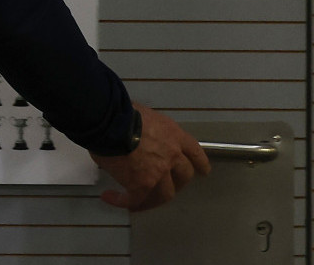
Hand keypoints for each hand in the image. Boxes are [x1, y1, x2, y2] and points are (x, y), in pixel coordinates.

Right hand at [90, 103, 210, 211]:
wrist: (111, 122)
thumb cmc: (124, 113)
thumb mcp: (146, 116)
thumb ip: (151, 131)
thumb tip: (138, 138)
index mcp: (174, 136)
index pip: (195, 153)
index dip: (200, 164)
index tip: (203, 172)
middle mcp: (172, 156)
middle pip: (184, 177)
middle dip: (177, 184)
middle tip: (165, 187)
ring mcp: (158, 173)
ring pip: (164, 195)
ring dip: (152, 199)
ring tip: (137, 200)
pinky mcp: (141, 185)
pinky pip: (135, 200)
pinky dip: (123, 201)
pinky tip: (110, 197)